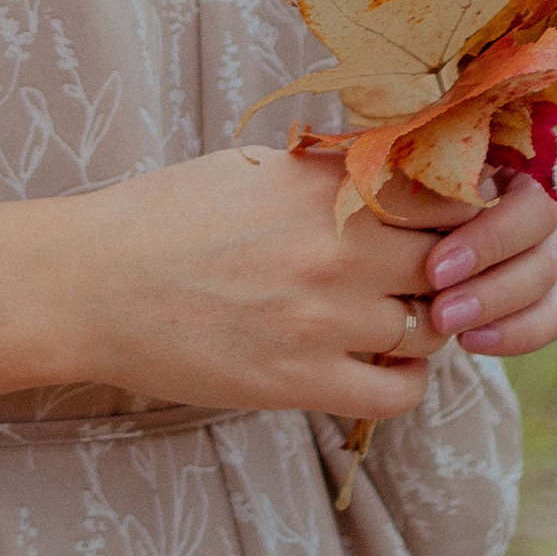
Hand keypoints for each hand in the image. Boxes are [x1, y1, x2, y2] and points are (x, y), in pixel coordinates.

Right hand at [0, 146, 451, 426]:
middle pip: (454, 262)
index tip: (449, 219)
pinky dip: (403, 380)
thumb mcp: (256, 168)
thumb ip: (332, 170)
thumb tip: (397, 163)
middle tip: (427, 273)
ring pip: (433, 329)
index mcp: (329, 185)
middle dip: (452, 269)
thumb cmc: (168, 215)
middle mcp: (340, 248)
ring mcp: (326, 320)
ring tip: (393, 318)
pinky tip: (376, 365)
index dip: (462, 209)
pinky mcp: (302, 382)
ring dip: (425, 325)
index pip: (448, 193)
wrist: (94, 285)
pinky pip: (400, 391)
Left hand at [410, 159, 556, 357]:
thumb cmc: (402, 153)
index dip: (491, 240)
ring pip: (548, 286)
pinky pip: (549, 317)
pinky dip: (513, 334)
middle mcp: (553, 192)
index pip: (535, 202)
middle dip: (492, 286)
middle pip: (548, 249)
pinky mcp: (548, 282)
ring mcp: (554, 238)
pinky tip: (470, 341)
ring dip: (496, 311)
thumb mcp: (413, 145)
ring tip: (444, 327)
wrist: (395, 186)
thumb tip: (431, 190)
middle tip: (439, 311)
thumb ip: (429, 159)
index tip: (435, 269)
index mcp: (533, 148)